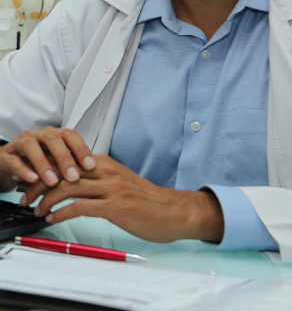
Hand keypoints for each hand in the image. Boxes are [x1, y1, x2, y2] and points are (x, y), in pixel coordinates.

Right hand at [0, 128, 95, 191]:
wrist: (6, 164)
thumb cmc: (35, 162)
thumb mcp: (54, 162)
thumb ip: (69, 163)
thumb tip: (92, 172)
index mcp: (52, 135)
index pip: (69, 135)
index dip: (81, 149)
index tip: (91, 166)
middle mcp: (37, 135)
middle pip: (52, 139)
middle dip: (65, 158)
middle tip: (73, 177)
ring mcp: (20, 144)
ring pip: (31, 146)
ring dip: (44, 164)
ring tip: (53, 181)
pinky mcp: (6, 156)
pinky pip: (14, 160)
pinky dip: (24, 170)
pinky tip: (33, 180)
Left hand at [28, 155, 223, 242]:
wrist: (174, 211)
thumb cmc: (148, 200)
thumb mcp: (121, 183)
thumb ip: (100, 180)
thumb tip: (77, 185)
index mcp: (108, 164)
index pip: (69, 161)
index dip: (48, 170)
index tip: (35, 181)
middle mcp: (109, 172)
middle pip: (65, 171)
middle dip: (42, 184)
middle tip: (29, 196)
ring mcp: (113, 188)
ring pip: (70, 187)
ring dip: (48, 199)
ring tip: (37, 208)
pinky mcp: (116, 206)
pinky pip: (82, 207)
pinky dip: (63, 212)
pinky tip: (54, 218)